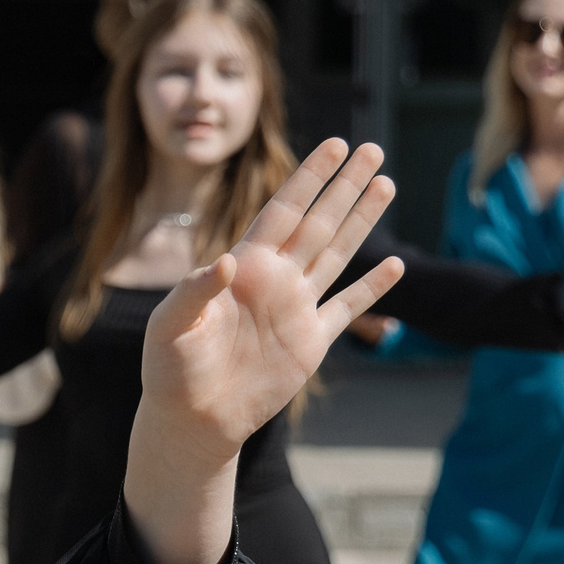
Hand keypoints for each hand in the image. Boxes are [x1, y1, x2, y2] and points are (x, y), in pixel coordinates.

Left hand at [138, 139, 400, 461]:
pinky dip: (371, 288)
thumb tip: (226, 262)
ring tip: (385, 184)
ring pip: (336, 253)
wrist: (190, 419)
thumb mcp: (171, 325)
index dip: (309, 177)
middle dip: (345, 185)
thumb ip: (195, 291)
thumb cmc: (170, 370)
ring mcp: (294, 308)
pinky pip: (347, 307)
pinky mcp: (310, 342)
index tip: (335, 144)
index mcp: (243, 267)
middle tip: (372, 148)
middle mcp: (274, 280)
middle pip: (318, 221)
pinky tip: (394, 266)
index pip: (283, 211)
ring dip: (362, 220)